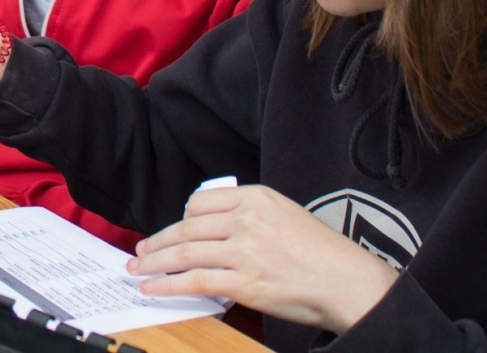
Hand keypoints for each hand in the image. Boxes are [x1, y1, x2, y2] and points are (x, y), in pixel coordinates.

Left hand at [127, 185, 399, 332]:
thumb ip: (250, 215)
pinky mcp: (244, 283)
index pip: (201, 202)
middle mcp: (246, 220)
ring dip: (154, 263)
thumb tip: (214, 229)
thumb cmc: (322, 253)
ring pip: (184, 254)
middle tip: (141, 251)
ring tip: (138, 269)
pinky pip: (194, 281)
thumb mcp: (286, 214)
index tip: (171, 230)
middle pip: (187, 228)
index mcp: (256, 197)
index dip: (180, 219)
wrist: (348, 282)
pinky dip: (167, 286)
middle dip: (158, 241)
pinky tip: (152, 288)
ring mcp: (243, 251)